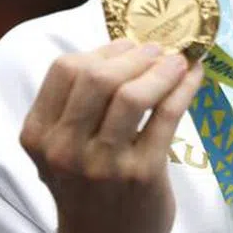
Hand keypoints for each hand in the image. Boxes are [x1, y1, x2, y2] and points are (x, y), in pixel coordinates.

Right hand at [19, 39, 203, 232]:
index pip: (65, 70)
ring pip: (132, 95)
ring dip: (161, 69)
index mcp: (40, 135)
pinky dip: (184, 86)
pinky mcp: (142, 173)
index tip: (126, 46)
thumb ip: (77, 103)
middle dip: (133, 54)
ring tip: (176, 61)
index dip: (101, 50)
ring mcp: (104, 163)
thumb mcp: (61, 147)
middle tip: (155, 50)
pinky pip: (167, 115)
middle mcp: (65, 149)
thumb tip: (126, 47)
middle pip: (97, 77)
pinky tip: (193, 75)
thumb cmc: (85, 186)